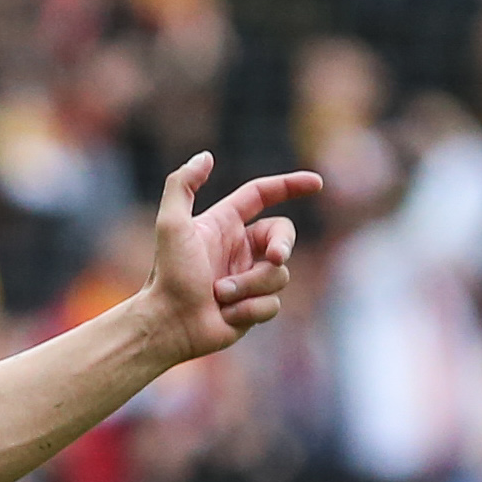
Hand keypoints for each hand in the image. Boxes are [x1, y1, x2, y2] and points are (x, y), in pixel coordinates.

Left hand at [140, 153, 323, 365]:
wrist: (165, 325)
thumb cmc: (168, 276)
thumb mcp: (171, 225)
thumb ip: (182, 185)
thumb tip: (206, 156)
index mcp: (225, 225)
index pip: (263, 195)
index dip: (290, 185)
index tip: (316, 184)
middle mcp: (239, 249)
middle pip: (283, 235)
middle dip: (283, 245)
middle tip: (274, 257)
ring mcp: (247, 278)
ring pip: (279, 274)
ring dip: (249, 285)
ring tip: (218, 295)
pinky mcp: (252, 307)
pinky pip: (272, 303)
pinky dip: (248, 309)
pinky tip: (224, 315)